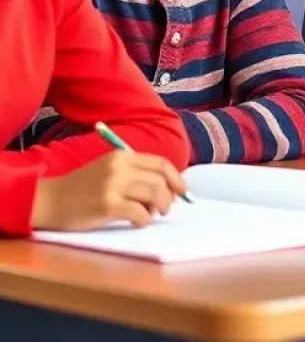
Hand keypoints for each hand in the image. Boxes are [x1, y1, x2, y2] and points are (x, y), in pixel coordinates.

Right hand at [31, 151, 187, 230]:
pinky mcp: (107, 205)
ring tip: (153, 214)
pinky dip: (145, 219)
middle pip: (160, 178)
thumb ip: (133, 174)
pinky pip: (139, 212)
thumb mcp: (107, 171)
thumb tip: (165, 189)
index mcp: (122, 156)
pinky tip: (139, 222)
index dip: (176, 178)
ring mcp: (113, 186)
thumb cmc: (80, 189)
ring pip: (154, 193)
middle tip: (166, 208)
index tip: (181, 192)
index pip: (160, 163)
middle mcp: (120, 167)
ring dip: (161, 207)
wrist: (47, 201)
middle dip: (170, 195)